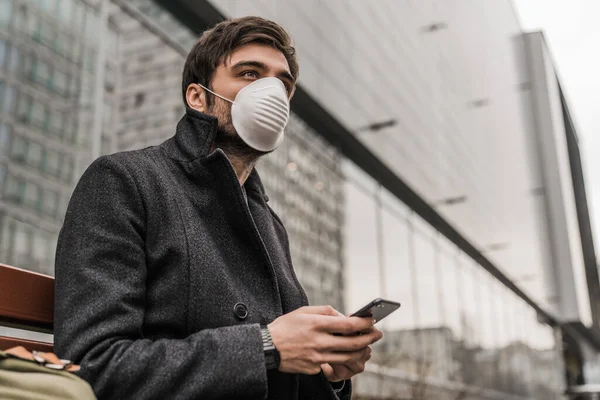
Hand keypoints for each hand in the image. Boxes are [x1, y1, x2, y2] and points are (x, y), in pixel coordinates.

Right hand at [267, 306, 382, 374]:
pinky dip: (342, 359)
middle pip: (352, 343)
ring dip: (361, 351)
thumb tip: (343, 316)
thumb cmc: (286, 326)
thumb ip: (325, 311)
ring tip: (367, 346)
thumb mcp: (304, 311)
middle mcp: (319, 342)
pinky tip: (347, 354)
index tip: (372, 320)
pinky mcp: (314, 368)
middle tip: (378, 334)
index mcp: (317, 324)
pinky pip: (333, 364)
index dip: (364, 323)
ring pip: (347, 357)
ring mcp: (317, 357)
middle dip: (369, 338)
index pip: (348, 325)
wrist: (267, 347)